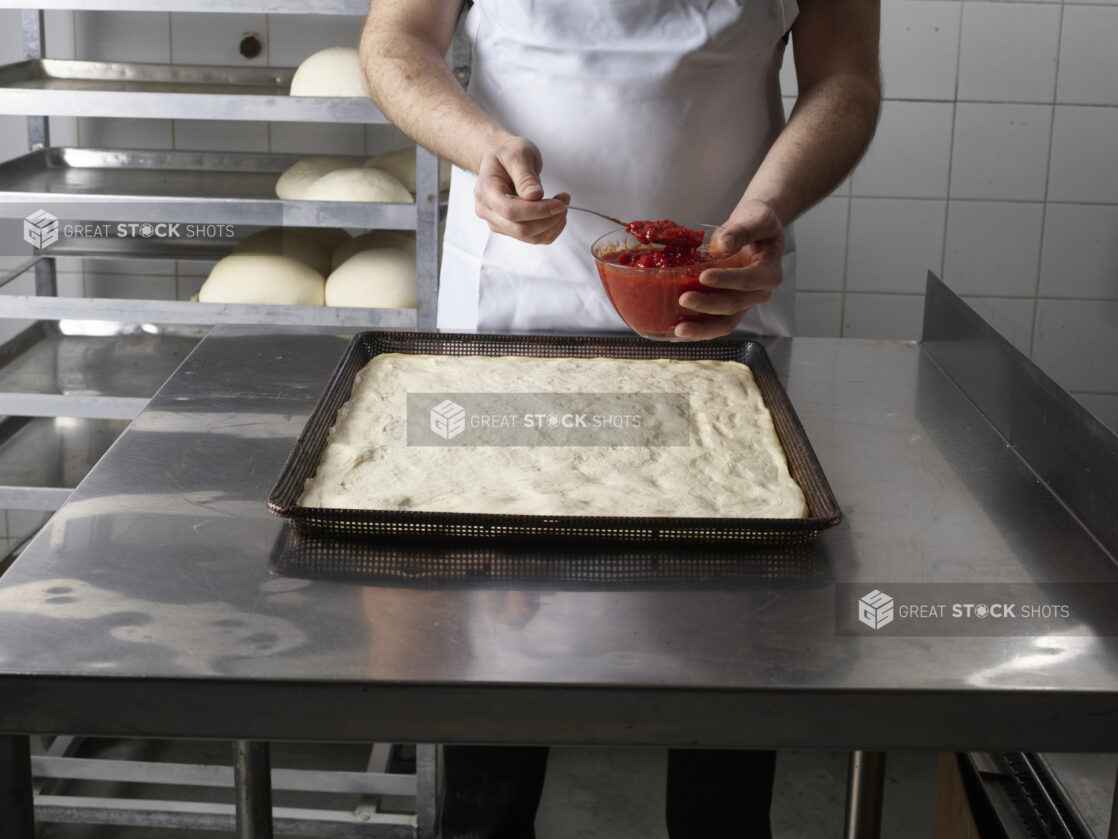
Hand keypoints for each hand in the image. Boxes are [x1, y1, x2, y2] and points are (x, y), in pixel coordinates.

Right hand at [474, 137, 569, 243]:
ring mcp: (498, 222)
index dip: (537, 211)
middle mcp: (488, 211)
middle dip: (548, 219)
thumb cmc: (508, 154)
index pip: (510, 211)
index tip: (559, 204)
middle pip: (520, 228)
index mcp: (486, 190)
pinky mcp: (509, 229)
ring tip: (562, 204)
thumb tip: (535, 195)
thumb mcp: (518, 154)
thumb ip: (525, 175)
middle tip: (564, 202)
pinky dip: (550, 229)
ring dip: (552, 225)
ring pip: (529, 237)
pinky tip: (556, 214)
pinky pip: (533, 238)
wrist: (502, 160)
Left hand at [674, 200, 784, 339]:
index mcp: (770, 273)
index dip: (727, 281)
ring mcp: (744, 303)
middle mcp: (758, 293)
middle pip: (734, 306)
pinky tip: (677, 333)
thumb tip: (724, 244)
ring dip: (701, 329)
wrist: (755, 230)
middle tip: (684, 299)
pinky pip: (714, 323)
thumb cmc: (758, 223)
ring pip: (725, 323)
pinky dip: (697, 329)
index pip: (749, 280)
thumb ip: (741, 231)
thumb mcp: (757, 219)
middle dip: (708, 305)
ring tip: (678, 329)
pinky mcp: (729, 308)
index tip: (704, 276)